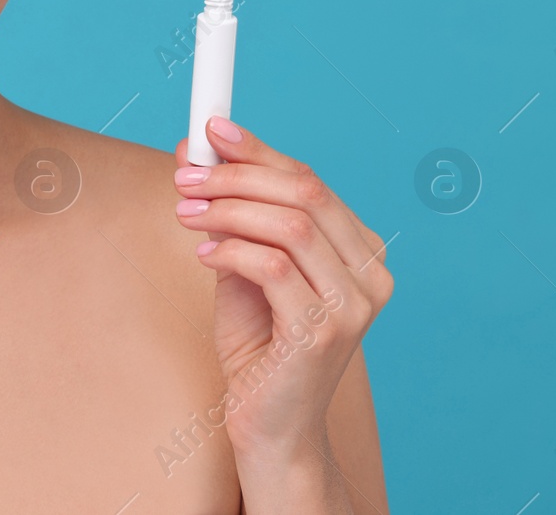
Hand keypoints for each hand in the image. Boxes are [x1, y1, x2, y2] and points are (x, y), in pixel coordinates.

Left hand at [173, 117, 392, 461]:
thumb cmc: (259, 347)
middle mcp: (370, 275)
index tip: (211, 130)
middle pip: (304, 193)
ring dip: (227, 209)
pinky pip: (272, 267)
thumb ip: (231, 214)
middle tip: (186, 175)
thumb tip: (196, 152)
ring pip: (289, 225)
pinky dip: (230, 250)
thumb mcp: (244, 266)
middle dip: (237, 175)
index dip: (259, 150)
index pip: (311, 181)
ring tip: (186, 212)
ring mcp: (353, 306)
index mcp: (360, 253)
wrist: (270, 426)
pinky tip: (203, 255)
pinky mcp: (322, 333)